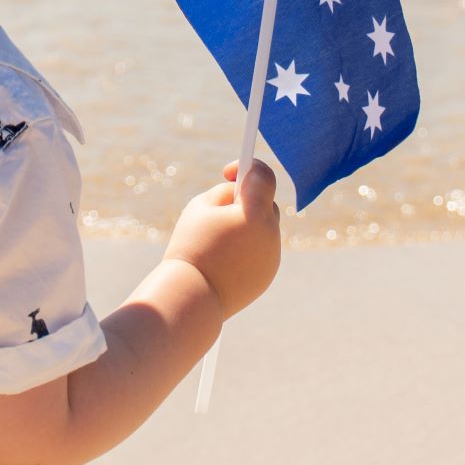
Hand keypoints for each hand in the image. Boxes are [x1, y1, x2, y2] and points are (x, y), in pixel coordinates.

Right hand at [161, 159, 281, 318]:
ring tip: (220, 233)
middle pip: (265, 202)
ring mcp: (273, 255)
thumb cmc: (192, 247)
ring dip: (248, 223)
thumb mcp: (200, 207)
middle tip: (222, 204)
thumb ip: (224, 193)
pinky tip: (226, 254)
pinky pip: (261, 249)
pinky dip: (248, 246)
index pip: (264, 176)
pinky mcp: (268, 273)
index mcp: (254, 213)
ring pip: (264, 227)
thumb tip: (240, 193)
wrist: (192, 297)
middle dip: (247, 199)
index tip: (230, 172)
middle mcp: (270, 233)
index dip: (249, 167)